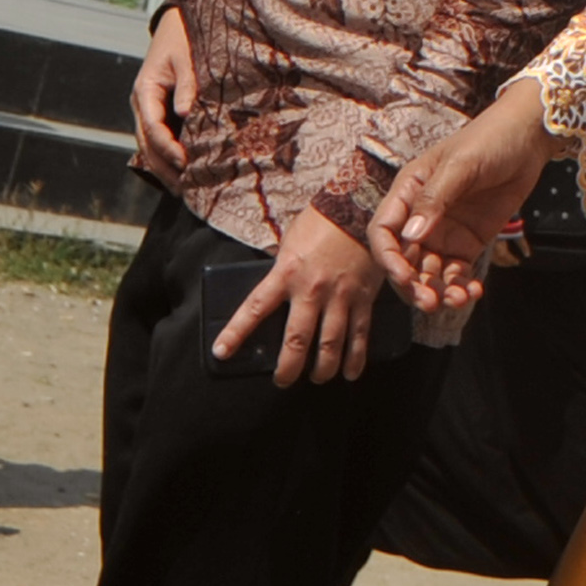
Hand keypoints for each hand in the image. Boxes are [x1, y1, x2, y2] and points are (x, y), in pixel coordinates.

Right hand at [128, 10, 197, 186]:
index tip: (186, 163)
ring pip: (149, 146)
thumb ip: (188, 84)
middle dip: (164, 168)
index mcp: (145, 91)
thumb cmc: (184, 38)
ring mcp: (147, 109)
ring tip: (183, 190)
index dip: (168, 148)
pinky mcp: (158, 111)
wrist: (176, 24)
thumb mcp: (187, 58)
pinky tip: (183, 172)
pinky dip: (168, 156)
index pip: (152, 127)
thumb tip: (187, 113)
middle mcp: (142, 104)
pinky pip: (159, 139)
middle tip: (185, 190)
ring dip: (164, 167)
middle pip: (147, 144)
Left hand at [219, 204, 392, 387]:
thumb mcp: (289, 244)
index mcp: (286, 274)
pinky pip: (360, 333)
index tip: (222, 352)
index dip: (236, 333)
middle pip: (297, 339)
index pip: (254, 309)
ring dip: (323, 368)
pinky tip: (351, 373)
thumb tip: (273, 291)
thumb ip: (280, 270)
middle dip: (288, 367)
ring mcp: (340, 296)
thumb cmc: (321, 222)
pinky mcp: (364, 297)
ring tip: (317, 378)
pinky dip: (356, 357)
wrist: (360, 205)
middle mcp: (312, 290)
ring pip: (330, 343)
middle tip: (282, 381)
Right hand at [372, 88, 558, 311]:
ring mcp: (445, 232)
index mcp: (407, 193)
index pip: (384, 233)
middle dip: (413, 285)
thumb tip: (411, 236)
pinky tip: (473, 292)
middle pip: (405, 260)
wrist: (528, 137)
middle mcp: (421, 217)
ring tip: (458, 300)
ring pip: (430, 272)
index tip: (404, 276)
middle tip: (430, 302)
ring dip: (438, 291)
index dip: (388, 258)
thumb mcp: (460, 165)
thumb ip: (434, 200)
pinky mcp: (469, 241)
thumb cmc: (489, 140)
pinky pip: (457, 271)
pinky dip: (461, 286)